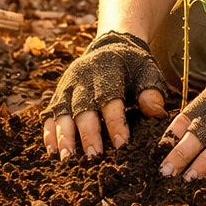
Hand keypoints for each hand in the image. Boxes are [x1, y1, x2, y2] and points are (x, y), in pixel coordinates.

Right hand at [41, 31, 166, 159]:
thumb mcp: (147, 72)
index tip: (122, 144)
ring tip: (67, 158)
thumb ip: (151, 92)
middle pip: (83, 108)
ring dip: (64, 136)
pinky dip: (49, 133)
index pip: (111, 99)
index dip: (116, 122)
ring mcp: (67, 86)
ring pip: (62, 112)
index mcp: (108, 70)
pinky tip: (51, 151)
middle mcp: (83, 78)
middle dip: (87, 133)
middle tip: (94, 156)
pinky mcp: (58, 95)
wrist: (110, 47)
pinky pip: (50, 114)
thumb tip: (157, 113)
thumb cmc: (132, 67)